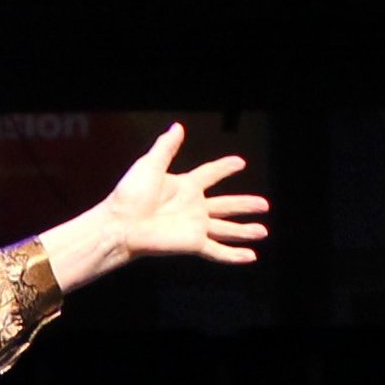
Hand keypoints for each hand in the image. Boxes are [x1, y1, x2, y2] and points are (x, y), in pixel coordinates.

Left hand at [99, 124, 269, 264]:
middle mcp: (193, 207)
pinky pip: (218, 251)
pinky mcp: (193, 243)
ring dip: (245, 231)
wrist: (121, 225)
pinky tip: (250, 257)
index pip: (210, 174)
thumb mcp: (150, 164)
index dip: (225, 168)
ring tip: (263, 232)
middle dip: (244, 205)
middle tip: (264, 205)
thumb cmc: (129, 195)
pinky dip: (234, 255)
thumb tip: (177, 126)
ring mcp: (194, 227)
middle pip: (226, 205)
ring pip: (226, 229)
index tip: (239, 163)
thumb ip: (166, 147)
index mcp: (184, 187)